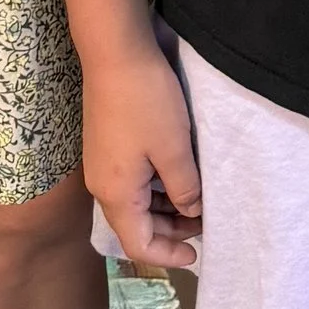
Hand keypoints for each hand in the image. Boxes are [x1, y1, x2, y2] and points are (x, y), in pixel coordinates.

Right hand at [82, 42, 203, 273]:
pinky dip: (156, 185)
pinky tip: (179, 172)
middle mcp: (102, 185)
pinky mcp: (107, 144)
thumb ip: (185, 187)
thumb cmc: (147, 103)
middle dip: (171, 229)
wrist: (115, 53)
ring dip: (166, 206)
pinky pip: (132, 179)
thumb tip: (192, 212)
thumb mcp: (174, 149)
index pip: (138, 244)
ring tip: (199, 198)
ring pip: (136, 201)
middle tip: (206, 221)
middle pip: (136, 224)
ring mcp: (102, 163)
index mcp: (115, 194)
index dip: (167, 255)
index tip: (198, 253)